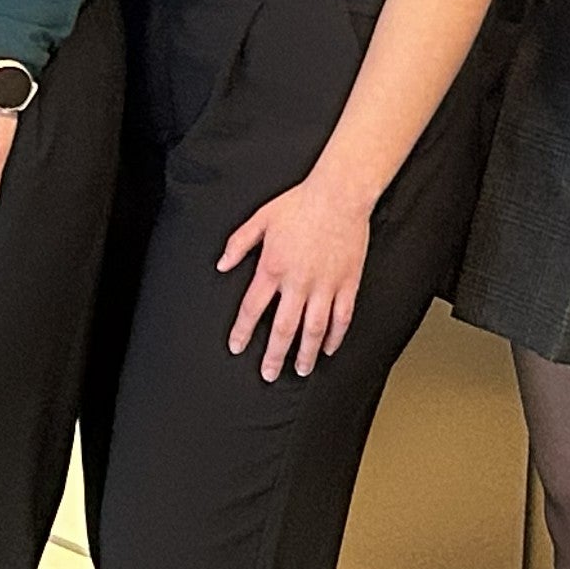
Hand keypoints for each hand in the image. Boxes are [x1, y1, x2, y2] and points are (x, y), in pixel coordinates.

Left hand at [221, 170, 371, 382]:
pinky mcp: (348, 283)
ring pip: (314, 329)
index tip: (236, 347)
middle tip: (269, 374)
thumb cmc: (300, 204)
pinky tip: (328, 348)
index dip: (242, 331)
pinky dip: (335, 336)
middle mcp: (297, 282)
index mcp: (272, 267)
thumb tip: (222, 265)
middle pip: (283, 328)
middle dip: (274, 355)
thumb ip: (238, 244)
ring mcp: (325, 285)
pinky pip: (342, 317)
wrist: (339, 194)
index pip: (252, 308)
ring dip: (306, 353)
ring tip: (301, 369)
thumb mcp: (260, 219)